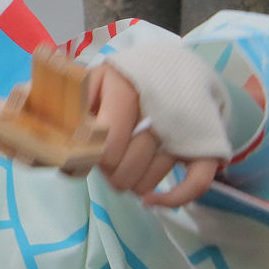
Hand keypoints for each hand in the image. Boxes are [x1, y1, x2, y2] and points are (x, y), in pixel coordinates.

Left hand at [85, 65, 219, 206]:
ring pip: (153, 176)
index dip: (97, 158)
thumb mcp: (95, 80)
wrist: (175, 67)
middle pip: (127, 165)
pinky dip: (172, 198)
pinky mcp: (206, 145)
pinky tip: (150, 201)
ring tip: (124, 167)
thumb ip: (76, 105)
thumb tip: (62, 142)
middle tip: (106, 160)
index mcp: (127, 85)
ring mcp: (187, 128)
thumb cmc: (126, 79)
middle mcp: (163, 105)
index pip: (109, 143)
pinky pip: (197, 182)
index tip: (90, 154)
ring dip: (133, 181)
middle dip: (111, 171)